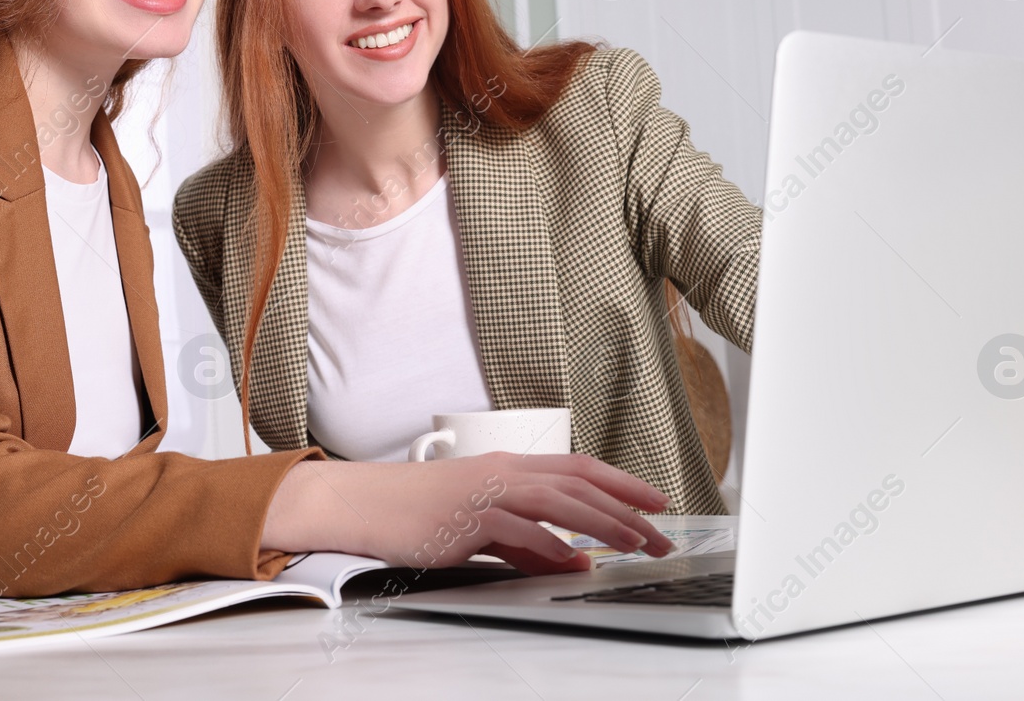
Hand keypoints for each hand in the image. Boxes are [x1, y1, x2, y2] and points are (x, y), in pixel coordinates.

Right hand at [261, 453, 675, 572]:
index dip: (622, 483)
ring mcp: (485, 492)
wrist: (364, 503)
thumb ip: (528, 540)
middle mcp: (503, 472)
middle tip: (660, 535)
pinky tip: (571, 556)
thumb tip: (571, 557)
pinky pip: (516, 528)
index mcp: (509, 467)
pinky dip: (548, 542)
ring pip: (558, 500)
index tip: (656, 502)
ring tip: (634, 542)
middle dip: (626, 510)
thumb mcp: (483, 525)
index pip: (579, 468)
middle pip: (579, 484)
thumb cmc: (418, 511)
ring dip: (601, 522)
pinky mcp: (465, 517)